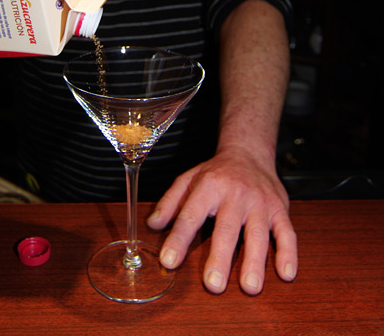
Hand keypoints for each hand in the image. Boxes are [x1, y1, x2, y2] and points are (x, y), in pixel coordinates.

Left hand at [147, 146, 297, 294]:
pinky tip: (286, 274)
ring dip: (255, 262)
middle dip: (220, 258)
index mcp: (209, 187)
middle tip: (213, 285)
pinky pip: (287, 232)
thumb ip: (170, 203)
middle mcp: (235, 195)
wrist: (249, 153)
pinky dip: (289, 254)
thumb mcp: (187, 180)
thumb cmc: (215, 173)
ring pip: (258, 234)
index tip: (169, 261)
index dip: (178, 239)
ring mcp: (260, 203)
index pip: (190, 215)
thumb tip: (152, 225)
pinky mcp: (280, 209)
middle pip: (227, 229)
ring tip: (250, 287)